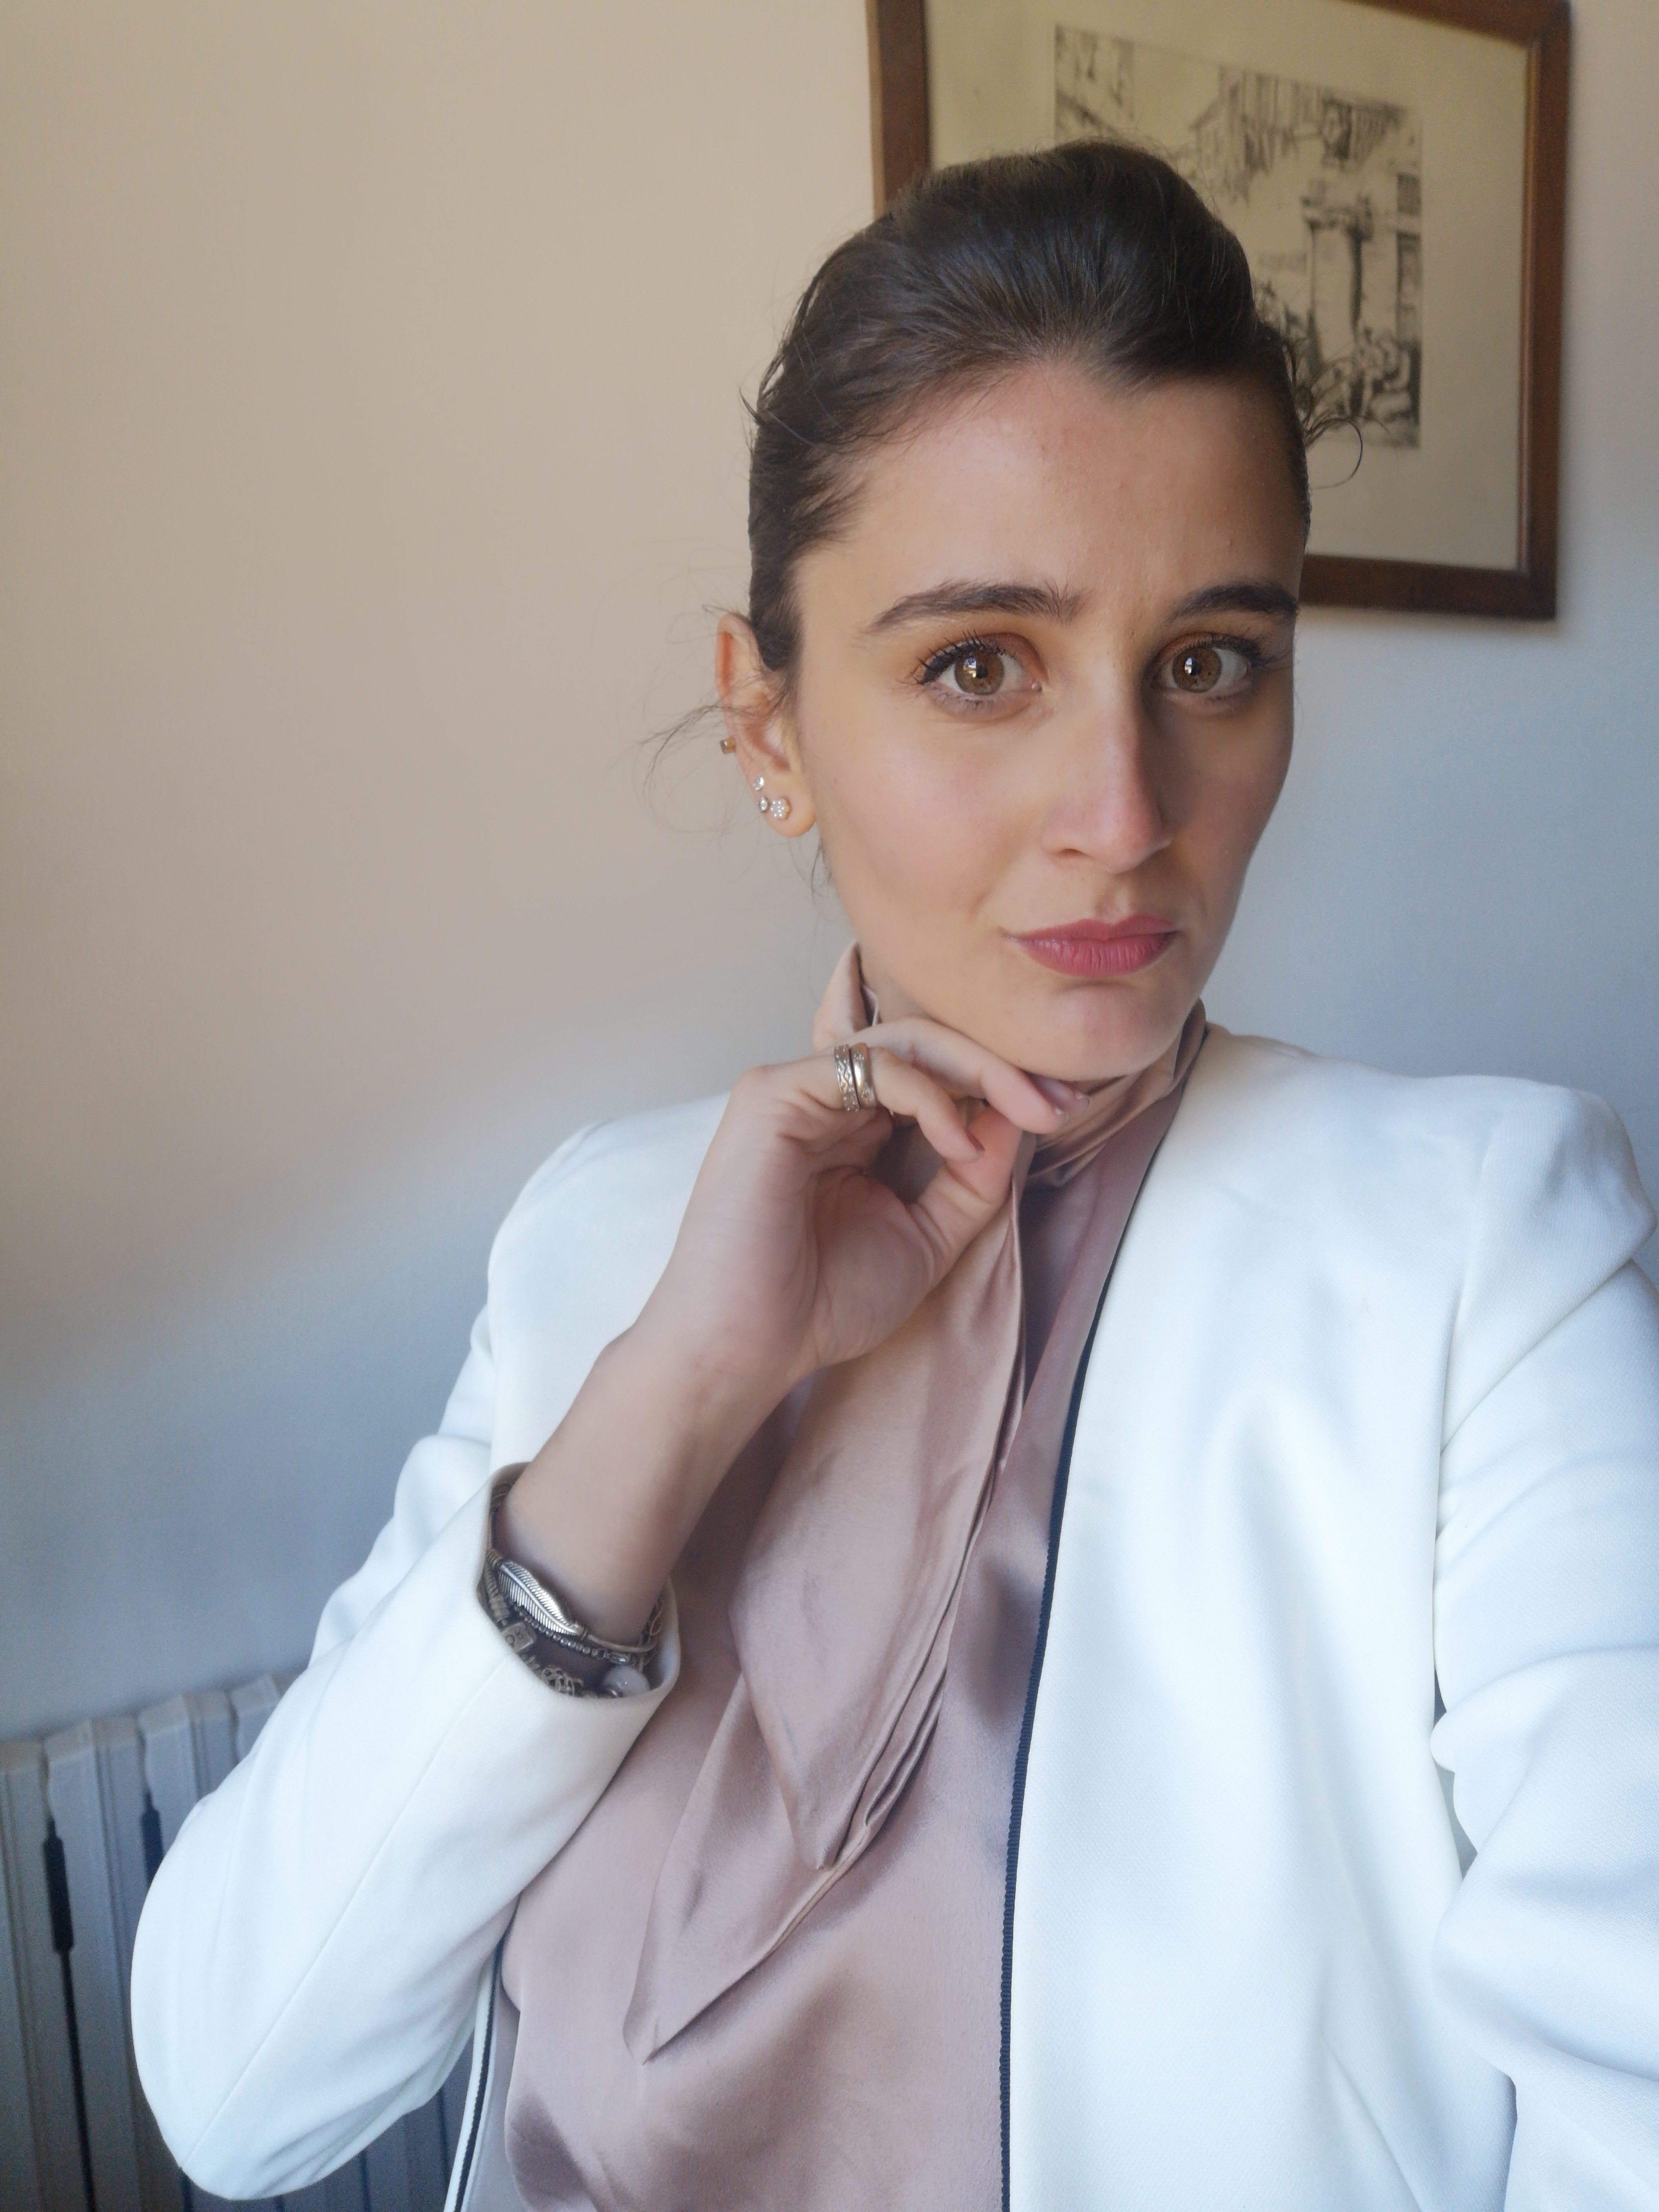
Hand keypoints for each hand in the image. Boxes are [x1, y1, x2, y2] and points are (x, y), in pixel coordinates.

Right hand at [497, 1019, 1082, 1639]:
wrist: (748, 1347)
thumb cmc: (819, 1304)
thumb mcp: (926, 1237)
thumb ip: (971, 1181)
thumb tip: (1020, 1117)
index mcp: (855, 1127)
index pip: (937, 1076)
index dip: (1003, 1084)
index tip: (1065, 1109)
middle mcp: (825, 1098)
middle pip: (929, 1046)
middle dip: (1004, 1067)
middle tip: (1062, 1099)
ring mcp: (797, 1089)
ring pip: (907, 1041)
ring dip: (981, 1069)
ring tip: (1030, 1110)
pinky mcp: (774, 1092)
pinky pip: (873, 1064)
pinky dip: (929, 1093)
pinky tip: (959, 1139)